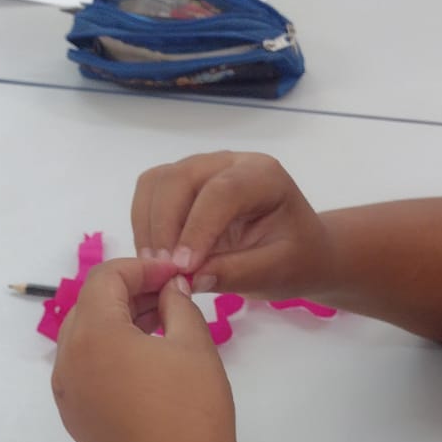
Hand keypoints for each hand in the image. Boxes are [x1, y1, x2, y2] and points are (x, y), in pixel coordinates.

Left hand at [52, 257, 237, 441]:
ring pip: (83, 337)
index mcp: (93, 335)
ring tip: (161, 327)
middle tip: (171, 296)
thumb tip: (169, 288)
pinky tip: (144, 364)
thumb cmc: (193, 414)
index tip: (176, 274)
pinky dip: (108, 354)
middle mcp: (67, 360)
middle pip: (90, 304)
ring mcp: (66, 392)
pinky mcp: (74, 417)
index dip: (143, 267)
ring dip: (117, 322)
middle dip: (128, 292)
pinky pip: (84, 369)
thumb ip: (178, 304)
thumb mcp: (195, 347)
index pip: (107, 278)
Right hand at [131, 152, 333, 299]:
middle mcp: (229, 163)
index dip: (197, 229)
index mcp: (263, 176)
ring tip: (156, 269)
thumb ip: (237, 273)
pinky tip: (155, 259)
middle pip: (179, 179)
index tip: (184, 269)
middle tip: (163, 273)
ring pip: (156, 183)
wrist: (298, 250)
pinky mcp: (181, 185)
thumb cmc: (295, 259)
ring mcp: (201, 170)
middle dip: (164, 227)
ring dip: (148, 226)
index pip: (221, 192)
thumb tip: (190, 278)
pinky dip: (143, 226)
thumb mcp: (276, 272)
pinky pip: (149, 195)